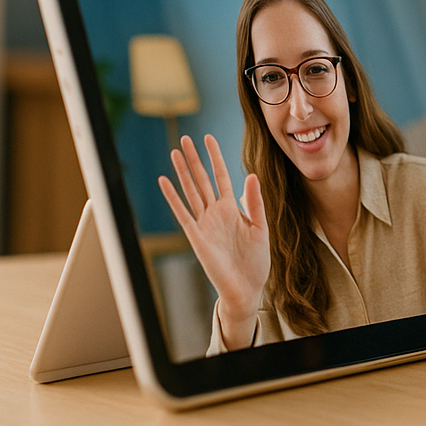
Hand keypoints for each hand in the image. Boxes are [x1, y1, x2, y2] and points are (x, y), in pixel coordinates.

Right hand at [157, 134, 270, 349]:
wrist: (247, 288)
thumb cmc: (255, 260)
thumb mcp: (260, 227)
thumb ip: (254, 202)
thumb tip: (251, 175)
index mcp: (232, 208)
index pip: (221, 176)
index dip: (215, 157)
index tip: (208, 138)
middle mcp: (215, 212)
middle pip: (202, 179)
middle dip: (194, 159)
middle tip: (184, 138)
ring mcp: (204, 223)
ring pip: (191, 192)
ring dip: (182, 172)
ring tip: (174, 152)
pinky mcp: (196, 237)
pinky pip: (183, 213)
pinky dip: (173, 197)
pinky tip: (164, 181)